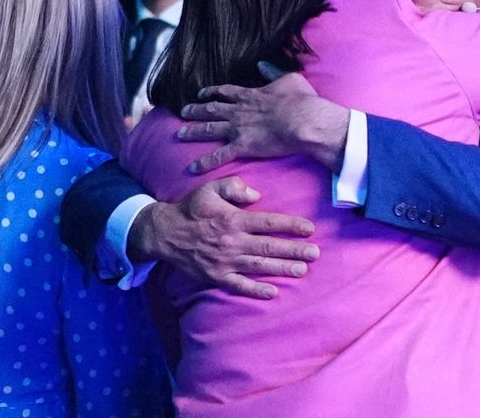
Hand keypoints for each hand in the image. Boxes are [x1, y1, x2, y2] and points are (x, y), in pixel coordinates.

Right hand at [128, 176, 319, 298]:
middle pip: (269, 246)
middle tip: (315, 253)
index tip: (310, 228)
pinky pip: (239, 285)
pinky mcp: (216, 277)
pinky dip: (256, 290)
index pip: (268, 222)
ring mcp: (224, 261)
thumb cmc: (191, 208)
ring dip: (282, 268)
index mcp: (233, 219)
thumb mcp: (210, 188)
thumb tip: (257, 195)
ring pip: (259, 266)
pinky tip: (273, 292)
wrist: (163, 233)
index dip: (290, 225)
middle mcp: (232, 241)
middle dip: (294, 250)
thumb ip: (234, 186)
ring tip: (302, 270)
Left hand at [177, 73, 349, 172]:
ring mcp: (238, 128)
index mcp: (250, 95)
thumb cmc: (301, 100)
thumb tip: (263, 65)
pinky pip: (219, 155)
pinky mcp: (242, 145)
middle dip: (196, 110)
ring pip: (210, 129)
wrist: (302, 120)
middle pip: (212, 109)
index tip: (202, 94)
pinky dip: (205, 161)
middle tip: (183, 112)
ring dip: (194, 131)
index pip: (226, 92)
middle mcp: (239, 110)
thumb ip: (273, 72)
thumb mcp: (289, 79)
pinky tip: (193, 167)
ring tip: (179, 133)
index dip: (212, 93)